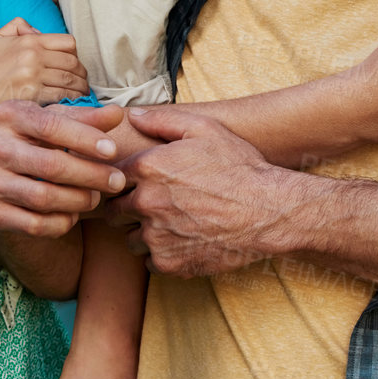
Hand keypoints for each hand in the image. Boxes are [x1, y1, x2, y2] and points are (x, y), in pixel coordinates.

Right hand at [0, 20, 88, 122]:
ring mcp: (34, 76)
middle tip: (83, 80)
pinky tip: (74, 102)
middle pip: (72, 62)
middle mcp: (34, 57)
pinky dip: (72, 99)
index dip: (75, 53)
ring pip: (70, 80)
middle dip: (81, 73)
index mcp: (30, 41)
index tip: (74, 63)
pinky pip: (62, 95)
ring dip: (80, 87)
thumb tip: (38, 30)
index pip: (68, 42)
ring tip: (83, 92)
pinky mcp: (33, 95)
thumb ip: (18, 25)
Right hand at [0, 100, 126, 238]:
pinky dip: (59, 223)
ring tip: (95, 197)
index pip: (52, 126)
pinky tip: (72, 215)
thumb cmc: (21, 138)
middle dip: (91, 175)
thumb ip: (82, 117)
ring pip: (43, 198)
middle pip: (51, 165)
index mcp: (9, 115)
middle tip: (117, 181)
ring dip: (78, 200)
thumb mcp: (45, 120)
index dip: (86, 138)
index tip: (114, 151)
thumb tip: (117, 114)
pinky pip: (32, 224)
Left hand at [106, 110, 289, 276]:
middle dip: (127, 208)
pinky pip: (150, 262)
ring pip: (131, 239)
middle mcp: (145, 203)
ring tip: (171, 224)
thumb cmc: (238, 166)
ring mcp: (156, 236)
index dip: (123, 180)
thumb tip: (133, 115)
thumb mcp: (204, 129)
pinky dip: (162, 255)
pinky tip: (182, 241)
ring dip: (144, 233)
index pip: (111, 177)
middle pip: (114, 212)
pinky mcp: (169, 263)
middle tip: (153, 205)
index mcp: (148, 168)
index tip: (136, 183)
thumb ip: (162, 120)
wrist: (267, 210)